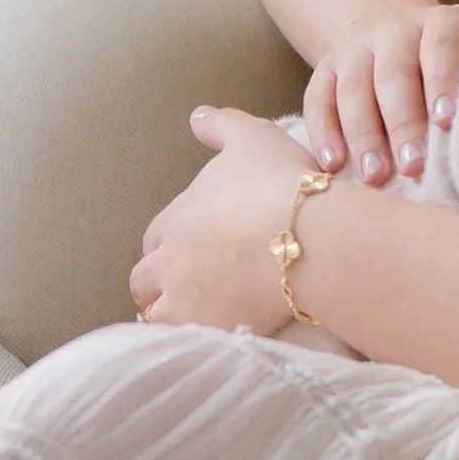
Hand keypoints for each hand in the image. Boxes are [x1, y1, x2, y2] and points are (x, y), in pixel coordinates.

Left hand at [132, 109, 319, 330]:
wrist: (312, 236)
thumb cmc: (284, 184)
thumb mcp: (253, 138)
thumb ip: (222, 126)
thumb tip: (197, 116)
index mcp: (180, 215)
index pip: (156, 236)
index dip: (170, 245)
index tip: (191, 252)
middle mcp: (172, 257)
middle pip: (146, 279)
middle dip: (160, 284)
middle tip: (186, 291)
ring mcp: (184, 295)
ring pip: (156, 314)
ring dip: (168, 316)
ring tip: (191, 322)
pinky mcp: (205, 328)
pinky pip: (179, 343)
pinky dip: (185, 341)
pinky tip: (203, 341)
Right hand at [303, 0, 458, 184]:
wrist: (407, 44)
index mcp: (441, 23)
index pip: (442, 45)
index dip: (445, 80)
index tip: (449, 122)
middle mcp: (394, 32)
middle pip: (393, 75)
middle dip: (402, 122)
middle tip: (413, 167)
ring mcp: (357, 53)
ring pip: (353, 91)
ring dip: (362, 134)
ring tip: (375, 177)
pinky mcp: (327, 74)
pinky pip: (318, 101)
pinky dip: (322, 132)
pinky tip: (331, 165)